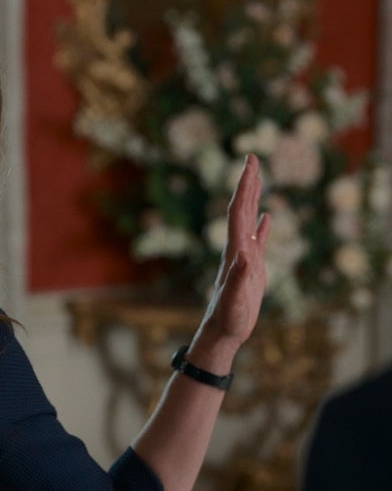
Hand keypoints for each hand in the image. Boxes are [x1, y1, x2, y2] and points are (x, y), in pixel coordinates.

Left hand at [193, 154, 270, 363]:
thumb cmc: (228, 318)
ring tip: (257, 177)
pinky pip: (259, 241)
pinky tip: (268, 216)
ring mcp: (244, 257)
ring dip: (254, 198)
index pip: (239, 211)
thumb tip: (245, 256)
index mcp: (234, 250)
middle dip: (247, 183)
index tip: (249, 163)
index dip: (244, 187)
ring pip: (249, 220)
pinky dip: (263, 226)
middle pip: (242, 209)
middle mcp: (236, 248)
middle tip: (252, 158)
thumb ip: (238, 278)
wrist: (223, 332)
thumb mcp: (234, 300)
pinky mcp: (252, 268)